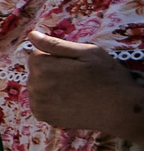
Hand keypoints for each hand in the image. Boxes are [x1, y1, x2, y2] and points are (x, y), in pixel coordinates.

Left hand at [27, 34, 143, 139]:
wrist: (119, 110)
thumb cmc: (107, 77)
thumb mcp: (88, 52)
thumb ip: (55, 44)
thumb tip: (31, 34)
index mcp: (43, 67)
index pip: (36, 54)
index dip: (56, 56)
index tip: (73, 64)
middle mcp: (35, 86)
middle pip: (36, 71)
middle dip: (51, 70)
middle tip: (76, 77)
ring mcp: (37, 103)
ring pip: (37, 86)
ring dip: (50, 85)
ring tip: (74, 89)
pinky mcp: (42, 116)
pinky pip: (39, 101)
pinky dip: (50, 100)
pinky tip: (68, 101)